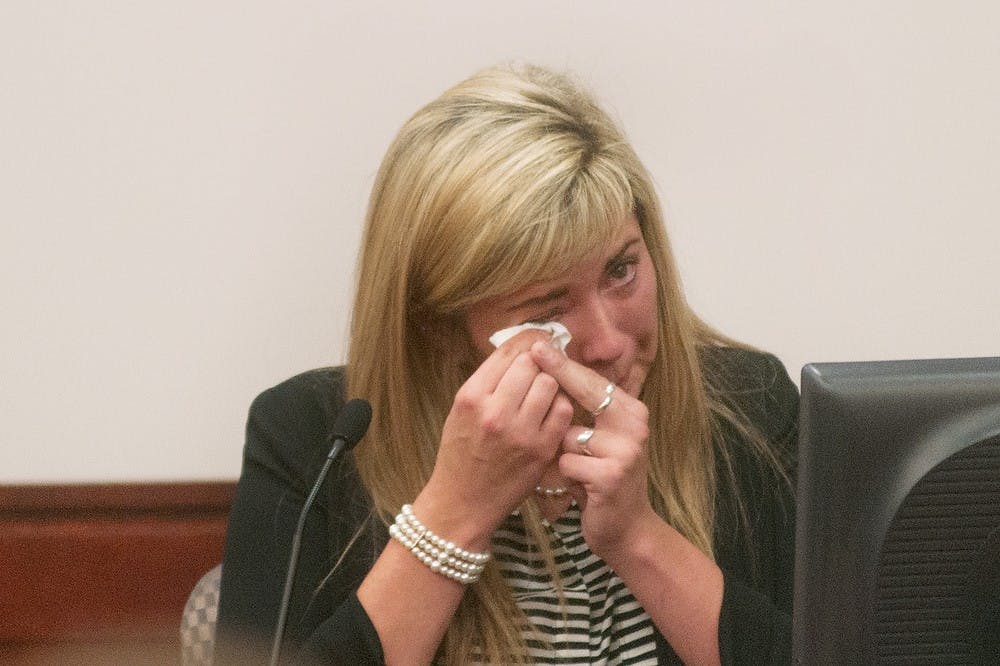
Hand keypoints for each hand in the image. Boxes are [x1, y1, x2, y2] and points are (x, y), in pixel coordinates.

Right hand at [418, 331, 573, 545]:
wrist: (462, 502)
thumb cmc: (460, 453)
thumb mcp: (460, 411)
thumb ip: (487, 381)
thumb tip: (520, 348)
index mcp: (471, 398)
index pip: (507, 352)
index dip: (525, 342)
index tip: (534, 341)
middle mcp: (495, 412)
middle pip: (531, 364)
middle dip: (535, 366)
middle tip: (535, 372)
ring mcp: (521, 433)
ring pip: (550, 385)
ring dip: (549, 385)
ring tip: (541, 394)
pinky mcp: (541, 450)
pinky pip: (563, 412)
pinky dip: (560, 408)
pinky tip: (549, 414)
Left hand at [529, 340, 656, 560]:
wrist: (626, 529)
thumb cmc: (602, 480)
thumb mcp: (601, 440)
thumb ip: (587, 410)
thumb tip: (551, 371)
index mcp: (631, 412)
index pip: (593, 381)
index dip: (564, 364)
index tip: (539, 344)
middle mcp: (634, 425)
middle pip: (587, 393)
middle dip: (559, 373)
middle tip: (535, 350)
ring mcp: (626, 450)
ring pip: (568, 434)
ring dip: (559, 453)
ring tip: (572, 470)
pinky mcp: (611, 475)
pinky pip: (567, 462)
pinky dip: (563, 476)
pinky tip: (577, 489)